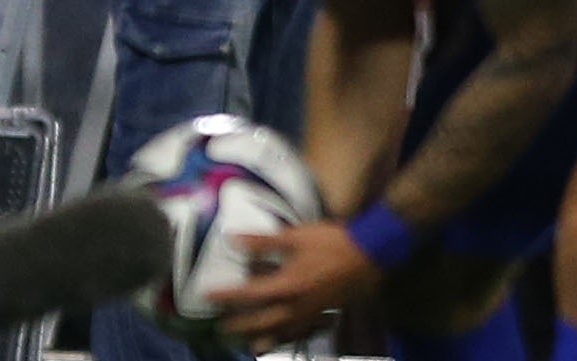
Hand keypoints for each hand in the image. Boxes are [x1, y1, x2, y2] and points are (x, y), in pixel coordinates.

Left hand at [210, 221, 381, 352]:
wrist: (370, 253)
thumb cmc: (332, 242)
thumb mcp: (296, 236)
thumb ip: (263, 241)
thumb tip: (233, 239)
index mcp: (285, 285)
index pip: (246, 294)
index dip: (225, 296)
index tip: (206, 296)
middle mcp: (294, 306)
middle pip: (259, 322)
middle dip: (238, 325)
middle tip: (220, 326)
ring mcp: (308, 313)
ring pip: (278, 333)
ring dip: (259, 336)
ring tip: (245, 341)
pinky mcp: (321, 313)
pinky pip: (298, 331)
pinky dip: (285, 336)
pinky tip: (280, 336)